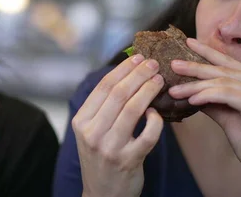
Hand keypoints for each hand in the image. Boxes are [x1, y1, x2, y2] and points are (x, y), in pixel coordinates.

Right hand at [72, 55, 164, 196]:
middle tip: (153, 64)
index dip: (122, 69)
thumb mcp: (91, 132)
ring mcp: (110, 148)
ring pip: (133, 110)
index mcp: (81, 122)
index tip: (137, 57)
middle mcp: (92, 133)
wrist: (103, 195)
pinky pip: (148, 134)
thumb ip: (103, 108)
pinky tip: (157, 113)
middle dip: (138, 75)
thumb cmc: (101, 157)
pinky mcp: (128, 160)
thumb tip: (126, 74)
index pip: (103, 88)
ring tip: (159, 80)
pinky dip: (155, 120)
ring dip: (149, 91)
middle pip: (118, 94)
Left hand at [169, 38, 240, 196]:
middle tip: (174, 64)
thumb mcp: (228, 116)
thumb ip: (214, 100)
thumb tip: (191, 89)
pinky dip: (207, 95)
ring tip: (174, 89)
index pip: (231, 63)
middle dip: (196, 66)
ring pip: (224, 82)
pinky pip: (228, 94)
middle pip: (225, 70)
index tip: (188, 43)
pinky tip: (191, 99)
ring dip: (195, 85)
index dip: (209, 52)